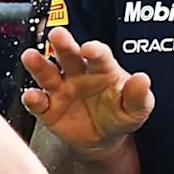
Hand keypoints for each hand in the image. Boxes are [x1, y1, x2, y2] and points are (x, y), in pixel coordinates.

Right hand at [16, 27, 153, 150]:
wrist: (104, 138)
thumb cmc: (121, 115)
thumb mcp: (136, 110)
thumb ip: (138, 96)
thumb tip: (143, 79)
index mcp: (102, 68)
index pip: (98, 55)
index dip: (94, 50)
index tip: (89, 49)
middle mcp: (78, 73)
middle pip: (69, 55)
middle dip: (63, 44)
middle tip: (57, 34)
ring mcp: (61, 89)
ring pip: (47, 73)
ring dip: (38, 64)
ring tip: (30, 56)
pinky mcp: (48, 108)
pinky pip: (38, 102)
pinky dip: (33, 98)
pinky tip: (31, 96)